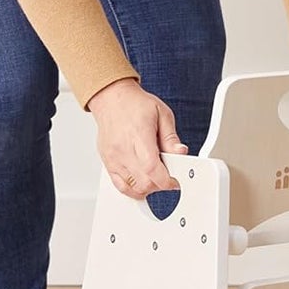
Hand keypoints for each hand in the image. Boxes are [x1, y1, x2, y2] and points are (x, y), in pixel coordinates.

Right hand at [87, 78, 186, 200]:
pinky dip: (133, 189)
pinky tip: (141, 184)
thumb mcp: (162, 114)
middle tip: (167, 176)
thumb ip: (171, 138)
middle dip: (160, 185)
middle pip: (143, 182)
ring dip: (147, 188)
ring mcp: (113, 158)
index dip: (166, 180)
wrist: (112, 99)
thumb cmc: (135, 105)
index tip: (175, 181)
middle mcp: (123, 149)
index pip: (152, 168)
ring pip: (132, 187)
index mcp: (139, 135)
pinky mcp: (108, 162)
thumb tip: (180, 153)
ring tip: (154, 177)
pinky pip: (119, 186)